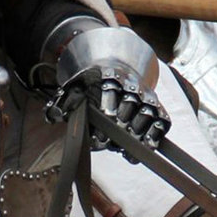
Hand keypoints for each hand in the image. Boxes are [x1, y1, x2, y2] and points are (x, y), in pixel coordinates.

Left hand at [54, 25, 168, 143]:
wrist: (117, 68)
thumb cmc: (92, 85)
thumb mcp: (75, 87)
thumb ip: (63, 101)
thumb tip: (53, 115)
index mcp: (111, 77)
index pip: (111, 95)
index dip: (105, 115)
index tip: (97, 134)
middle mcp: (132, 86)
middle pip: (130, 108)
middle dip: (118, 128)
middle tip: (105, 141)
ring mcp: (147, 97)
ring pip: (148, 116)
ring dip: (136, 134)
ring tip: (123, 148)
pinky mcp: (158, 109)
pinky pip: (162, 123)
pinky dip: (155, 136)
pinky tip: (144, 148)